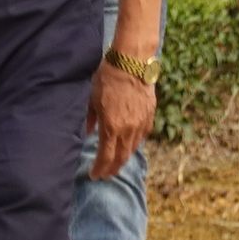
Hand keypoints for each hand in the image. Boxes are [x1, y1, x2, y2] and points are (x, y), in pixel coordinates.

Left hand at [87, 61, 155, 176]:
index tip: (94, 175)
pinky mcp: (149, 117)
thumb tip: (89, 132)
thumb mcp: (91, 100)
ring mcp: (140, 124)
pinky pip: (141, 137)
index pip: (105, 157)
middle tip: (105, 174)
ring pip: (132, 149)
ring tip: (116, 163)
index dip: (100, 169)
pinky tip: (128, 146)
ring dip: (123, 158)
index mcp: (110, 127)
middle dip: (112, 169)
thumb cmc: (106, 79)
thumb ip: (91, 119)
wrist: (130, 63)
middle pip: (121, 158)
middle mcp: (127, 130)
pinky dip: (133, 144)